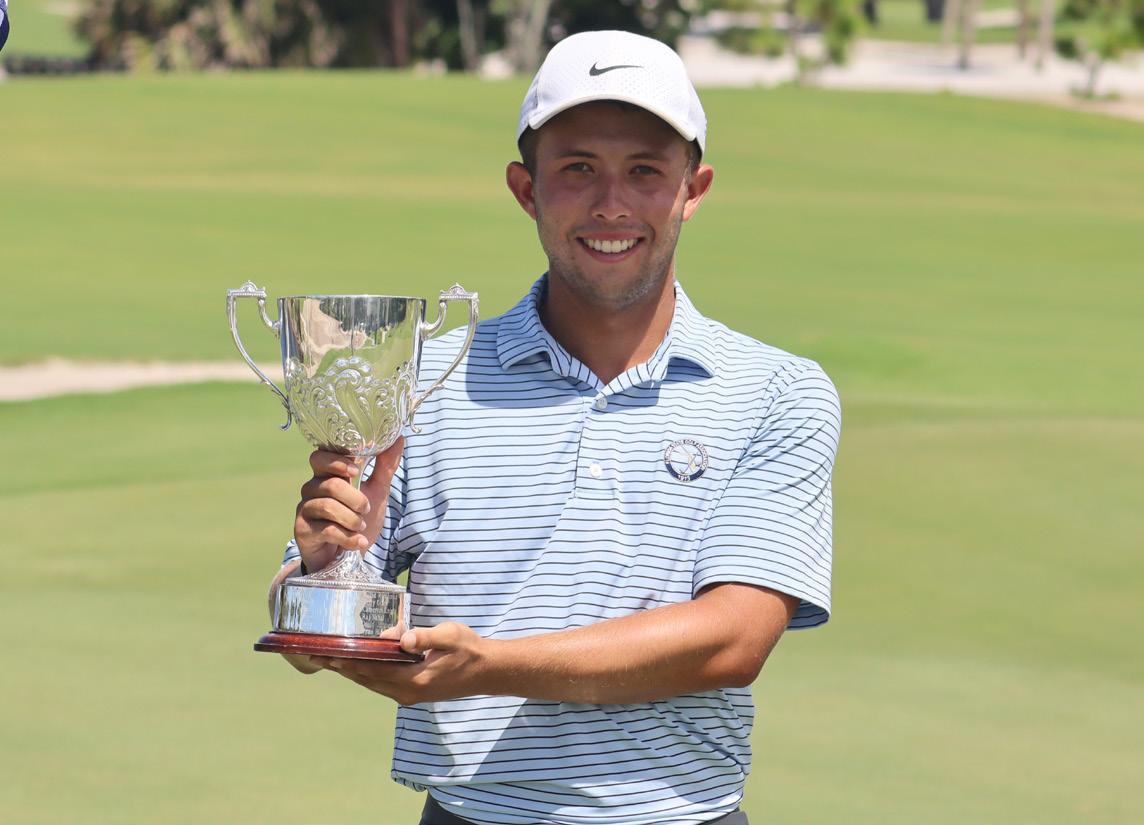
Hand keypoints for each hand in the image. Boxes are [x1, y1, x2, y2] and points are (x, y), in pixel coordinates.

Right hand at [293, 438, 403, 573]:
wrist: (348, 558)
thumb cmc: (358, 520)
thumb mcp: (377, 492)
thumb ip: (385, 466)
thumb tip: (399, 438)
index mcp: (327, 475)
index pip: (320, 456)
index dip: (336, 460)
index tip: (355, 469)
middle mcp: (312, 489)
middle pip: (330, 484)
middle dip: (354, 498)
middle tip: (365, 509)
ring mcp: (305, 509)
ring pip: (328, 506)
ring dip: (352, 519)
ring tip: (360, 527)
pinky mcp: (303, 530)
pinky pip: (327, 530)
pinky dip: (348, 538)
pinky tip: (359, 542)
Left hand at [315, 622, 492, 705]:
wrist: (488, 672)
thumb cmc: (470, 650)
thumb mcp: (450, 636)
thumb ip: (426, 637)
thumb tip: (403, 638)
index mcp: (414, 680)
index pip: (372, 670)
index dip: (347, 662)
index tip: (326, 653)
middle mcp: (407, 693)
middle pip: (365, 679)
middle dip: (341, 667)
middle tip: (315, 654)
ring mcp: (409, 695)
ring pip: (371, 683)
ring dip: (350, 671)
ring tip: (329, 659)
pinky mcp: (413, 692)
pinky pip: (381, 683)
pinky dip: (366, 673)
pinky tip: (358, 663)